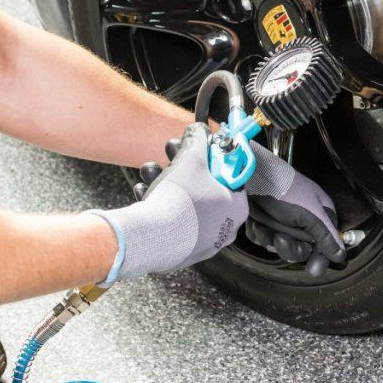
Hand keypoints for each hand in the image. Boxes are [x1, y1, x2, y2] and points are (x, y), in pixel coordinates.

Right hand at [89, 122, 247, 283]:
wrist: (151, 237)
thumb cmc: (179, 202)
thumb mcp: (191, 160)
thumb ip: (198, 141)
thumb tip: (199, 130)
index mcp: (237, 206)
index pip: (231, 174)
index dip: (213, 158)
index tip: (201, 150)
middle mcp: (226, 227)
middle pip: (206, 189)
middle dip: (185, 168)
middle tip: (172, 156)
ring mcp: (205, 242)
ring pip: (188, 204)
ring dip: (168, 183)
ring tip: (151, 170)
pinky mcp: (184, 251)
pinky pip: (175, 222)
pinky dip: (162, 206)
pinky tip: (146, 192)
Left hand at [244, 142, 346, 276]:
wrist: (250, 176)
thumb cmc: (284, 191)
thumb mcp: (311, 215)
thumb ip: (327, 236)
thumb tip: (341, 255)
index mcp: (320, 213)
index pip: (326, 243)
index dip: (320, 256)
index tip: (314, 269)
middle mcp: (304, 218)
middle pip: (301, 248)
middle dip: (288, 245)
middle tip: (280, 237)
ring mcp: (284, 220)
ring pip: (280, 245)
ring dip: (270, 237)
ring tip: (263, 222)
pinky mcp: (265, 220)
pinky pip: (264, 239)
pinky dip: (259, 233)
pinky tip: (256, 221)